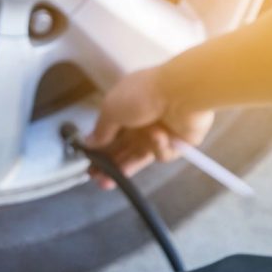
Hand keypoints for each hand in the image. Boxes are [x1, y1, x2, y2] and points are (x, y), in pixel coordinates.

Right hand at [86, 67, 214, 188]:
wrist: (182, 93)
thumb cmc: (141, 95)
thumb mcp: (111, 109)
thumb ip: (100, 130)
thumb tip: (88, 143)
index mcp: (124, 109)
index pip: (109, 134)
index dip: (99, 149)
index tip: (89, 163)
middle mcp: (140, 122)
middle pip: (122, 148)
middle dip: (109, 164)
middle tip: (97, 178)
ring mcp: (159, 133)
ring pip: (139, 156)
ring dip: (126, 166)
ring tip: (112, 179)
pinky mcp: (177, 144)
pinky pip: (161, 154)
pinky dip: (158, 147)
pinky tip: (159, 136)